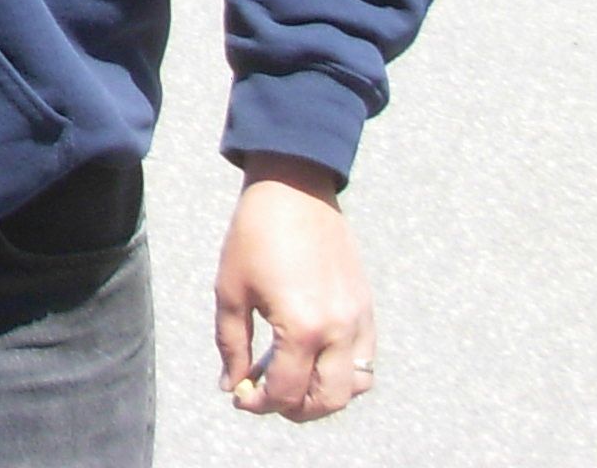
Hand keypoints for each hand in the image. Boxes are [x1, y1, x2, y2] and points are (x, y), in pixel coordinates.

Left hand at [214, 153, 375, 421]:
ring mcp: (359, 320)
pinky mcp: (367, 307)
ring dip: (323, 394)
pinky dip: (344, 373)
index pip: (286, 392)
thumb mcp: (230, 290)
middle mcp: (340, 331)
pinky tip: (312, 357)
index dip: (258, 402)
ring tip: (290, 379)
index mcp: (303, 328)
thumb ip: (231, 344)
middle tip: (265, 396)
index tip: (239, 395)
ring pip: (354, 386)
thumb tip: (231, 384)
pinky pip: (366, 359)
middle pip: (327, 400)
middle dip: (293, 408)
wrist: (294, 189)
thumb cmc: (255, 234)